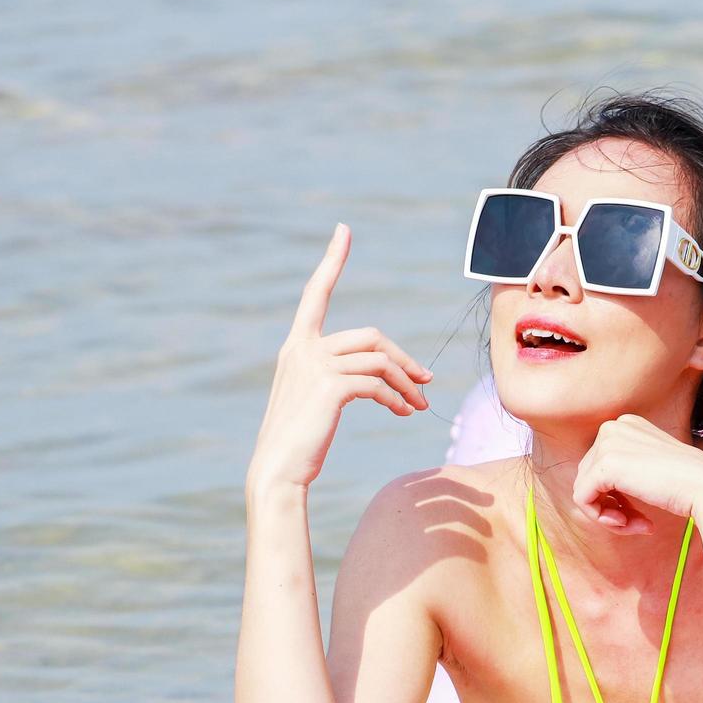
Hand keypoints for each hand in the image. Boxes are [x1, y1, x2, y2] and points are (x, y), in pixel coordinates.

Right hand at [246, 224, 432, 490]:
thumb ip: (340, 377)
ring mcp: (314, 365)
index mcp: (297, 347)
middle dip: (403, 359)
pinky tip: (406, 413)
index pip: (317, 294)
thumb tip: (384, 376)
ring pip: (380, 360)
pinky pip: (378, 383)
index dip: (332, 261)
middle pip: (371, 337)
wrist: (278, 472)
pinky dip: (398, 397)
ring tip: (419, 406)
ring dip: (407, 383)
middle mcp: (302, 349)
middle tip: (425, 382)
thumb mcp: (317, 400)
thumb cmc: (299, 443)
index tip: (343, 230)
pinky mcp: (329, 386)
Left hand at [572, 414, 702, 534]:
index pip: (600, 465)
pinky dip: (601, 518)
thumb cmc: (687, 484)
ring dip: (609, 515)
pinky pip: (583, 500)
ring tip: (635, 525)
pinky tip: (627, 525)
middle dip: (611, 506)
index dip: (615, 495)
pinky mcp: (604, 465)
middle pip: (589, 477)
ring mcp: (607, 443)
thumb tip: (594, 494)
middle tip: (637, 523)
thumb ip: (626, 471)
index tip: (639, 513)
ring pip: (584, 490)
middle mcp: (614, 427)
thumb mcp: (651, 468)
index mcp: (626, 424)